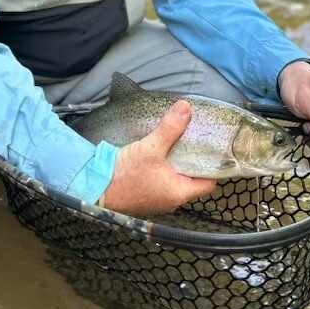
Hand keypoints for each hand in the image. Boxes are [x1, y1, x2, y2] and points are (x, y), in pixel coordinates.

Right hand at [99, 100, 217, 215]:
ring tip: (179, 142)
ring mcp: (157, 198)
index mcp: (180, 193)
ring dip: (178, 163)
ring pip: (176, 178)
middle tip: (196, 140)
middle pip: (193, 179)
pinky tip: (160, 151)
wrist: (95, 188)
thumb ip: (170, 128)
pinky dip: (164, 167)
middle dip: (195, 160)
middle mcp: (171, 200)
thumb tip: (186, 108)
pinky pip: (161, 179)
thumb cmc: (126, 175)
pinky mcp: (145, 193)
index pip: (209, 183)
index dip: (214, 166)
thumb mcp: (150, 148)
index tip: (213, 148)